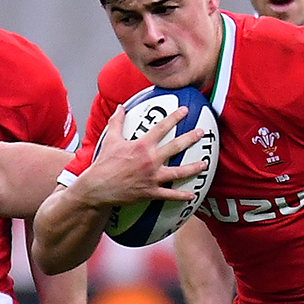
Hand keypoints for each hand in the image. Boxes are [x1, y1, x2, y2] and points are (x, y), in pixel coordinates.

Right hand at [71, 106, 206, 208]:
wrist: (98, 187)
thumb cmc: (104, 163)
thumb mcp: (110, 140)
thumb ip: (117, 121)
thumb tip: (120, 107)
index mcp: (142, 146)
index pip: (162, 127)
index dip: (175, 117)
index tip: (185, 110)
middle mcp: (150, 160)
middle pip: (176, 147)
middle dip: (191, 138)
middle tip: (201, 133)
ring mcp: (152, 177)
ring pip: (178, 172)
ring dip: (193, 168)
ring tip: (205, 164)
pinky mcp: (151, 192)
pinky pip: (170, 195)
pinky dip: (182, 196)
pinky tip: (192, 195)